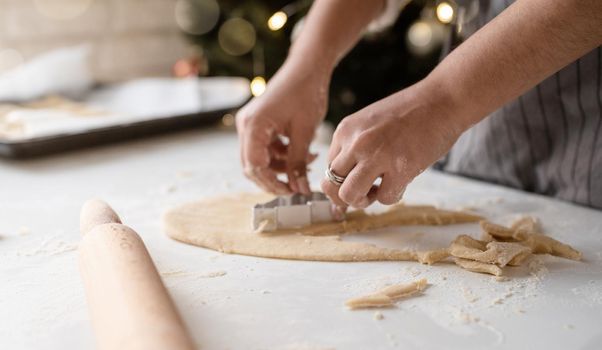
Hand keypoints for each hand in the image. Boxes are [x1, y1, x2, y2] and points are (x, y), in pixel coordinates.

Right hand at [236, 61, 330, 194]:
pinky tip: (303, 154)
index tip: (291, 191)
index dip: (272, 183)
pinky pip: (266, 148)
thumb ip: (298, 163)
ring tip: (307, 163)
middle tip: (296, 187)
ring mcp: (251, 124)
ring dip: (282, 167)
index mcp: (253, 126)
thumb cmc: (306, 93)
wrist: (307, 68)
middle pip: (252, 165)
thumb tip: (299, 190)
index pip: (254, 166)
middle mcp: (246, 125)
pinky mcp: (259, 124)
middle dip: (274, 179)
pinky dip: (282, 155)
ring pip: (260, 159)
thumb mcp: (304, 133)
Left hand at [321, 82, 463, 208]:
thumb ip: (355, 146)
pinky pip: (385, 199)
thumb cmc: (410, 113)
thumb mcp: (370, 123)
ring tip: (378, 190)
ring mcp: (377, 156)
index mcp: (346, 131)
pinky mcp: (401, 168)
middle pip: (331, 185)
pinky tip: (402, 182)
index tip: (357, 183)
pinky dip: (393, 196)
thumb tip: (347, 181)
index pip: (329, 167)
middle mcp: (356, 143)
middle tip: (364, 193)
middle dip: (346, 196)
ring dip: (363, 201)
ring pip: (349, 196)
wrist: (443, 99)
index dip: (341, 182)